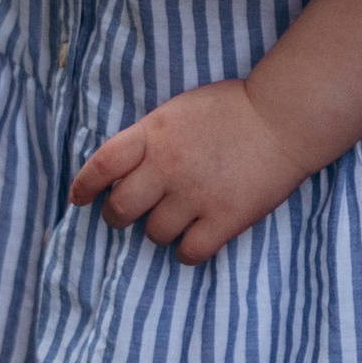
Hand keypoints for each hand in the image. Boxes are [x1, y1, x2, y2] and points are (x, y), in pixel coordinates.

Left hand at [69, 78, 311, 263]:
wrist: (283, 118)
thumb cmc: (231, 110)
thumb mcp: (179, 111)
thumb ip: (149, 138)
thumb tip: (123, 170)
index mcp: (154, 134)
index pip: (102, 164)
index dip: (84, 185)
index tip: (78, 198)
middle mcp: (168, 167)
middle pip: (121, 208)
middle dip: (118, 216)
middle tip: (126, 215)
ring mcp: (196, 195)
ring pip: (154, 234)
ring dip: (160, 229)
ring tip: (177, 218)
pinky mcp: (224, 219)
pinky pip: (189, 252)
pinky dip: (187, 250)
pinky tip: (196, 238)